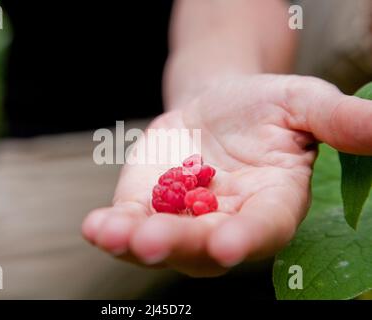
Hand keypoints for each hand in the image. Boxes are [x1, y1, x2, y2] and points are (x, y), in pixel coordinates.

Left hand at [82, 75, 371, 276]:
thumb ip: (338, 120)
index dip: (246, 237)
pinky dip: (113, 227)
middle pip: (204, 244)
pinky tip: (96, 225)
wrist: (216, 105)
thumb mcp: (303, 102)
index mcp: (272, 202)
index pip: (262, 228)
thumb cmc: (265, 105)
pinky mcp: (150, 206)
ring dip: (135, 241)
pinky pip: (132, 223)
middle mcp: (228, 221)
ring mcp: (184, 218)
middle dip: (179, 243)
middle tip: (150, 240)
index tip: (227, 242)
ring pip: (162, 241)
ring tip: (109, 232)